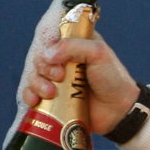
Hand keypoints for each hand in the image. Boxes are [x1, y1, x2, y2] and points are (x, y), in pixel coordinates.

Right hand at [17, 0, 141, 135]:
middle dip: (44, 68)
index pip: (50, 38)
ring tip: (51, 93)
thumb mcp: (98, 53)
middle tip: (60, 77)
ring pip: (33, 76)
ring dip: (37, 83)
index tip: (57, 58)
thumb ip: (72, 47)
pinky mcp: (53, 99)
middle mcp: (63, 60)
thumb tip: (46, 55)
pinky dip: (30, 96)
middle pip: (39, 58)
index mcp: (75, 44)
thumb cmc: (113, 78)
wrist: (120, 111)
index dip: (48, 47)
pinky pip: (32, 94)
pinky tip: (34, 101)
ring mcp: (58, 81)